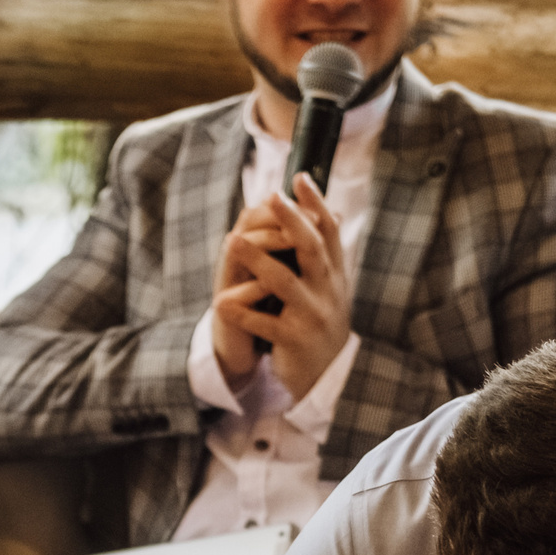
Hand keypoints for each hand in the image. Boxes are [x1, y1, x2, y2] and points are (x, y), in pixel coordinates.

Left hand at [213, 175, 353, 401]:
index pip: (329, 232)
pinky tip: (221, 302)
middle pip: (310, 248)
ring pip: (284, 282)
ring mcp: (310, 316)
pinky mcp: (293, 340)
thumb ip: (326, 252)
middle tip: (272, 196)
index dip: (316, 204)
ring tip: (232, 241)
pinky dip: (242, 312)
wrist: (327, 377)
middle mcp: (327, 292)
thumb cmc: (321, 324)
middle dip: (292, 220)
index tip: (299, 177)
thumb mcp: (331, 287)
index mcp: (334, 276)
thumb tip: (331, 207)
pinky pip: (264, 323)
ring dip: (257, 260)